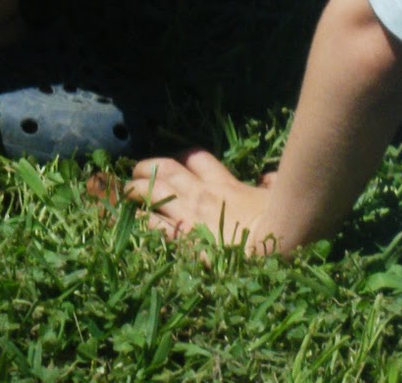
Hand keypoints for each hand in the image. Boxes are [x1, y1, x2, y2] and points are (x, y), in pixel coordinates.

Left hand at [125, 150, 281, 253]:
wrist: (267, 244)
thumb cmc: (275, 222)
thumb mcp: (273, 196)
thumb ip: (270, 184)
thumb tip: (270, 178)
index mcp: (222, 182)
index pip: (196, 158)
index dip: (182, 157)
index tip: (175, 161)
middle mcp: (200, 193)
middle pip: (166, 169)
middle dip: (148, 166)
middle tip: (138, 172)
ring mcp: (188, 214)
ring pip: (152, 190)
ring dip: (135, 188)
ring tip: (126, 191)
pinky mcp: (179, 237)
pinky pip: (150, 223)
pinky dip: (137, 219)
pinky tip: (127, 219)